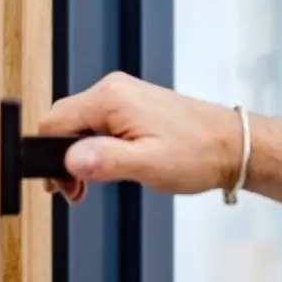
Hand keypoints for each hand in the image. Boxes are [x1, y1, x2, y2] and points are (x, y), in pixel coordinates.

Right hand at [38, 73, 243, 200]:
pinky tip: (107, 167)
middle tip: (76, 191)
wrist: (232, 145)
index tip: (62, 186)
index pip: (54, 122)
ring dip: (79, 156)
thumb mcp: (147, 164)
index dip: (50, 158)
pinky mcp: (133, 106)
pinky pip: (99, 124)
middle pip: (64, 122)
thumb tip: (69, 160)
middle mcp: (113, 90)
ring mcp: (124, 96)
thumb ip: (104, 161)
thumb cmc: (197, 153)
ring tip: (90, 185)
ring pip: (81, 125)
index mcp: (110, 99)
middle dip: (63, 159)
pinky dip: (95, 147)